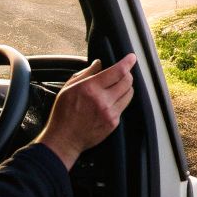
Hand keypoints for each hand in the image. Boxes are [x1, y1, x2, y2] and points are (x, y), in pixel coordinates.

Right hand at [37, 54, 136, 170]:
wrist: (64, 139)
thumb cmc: (64, 112)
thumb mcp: (69, 88)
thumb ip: (86, 73)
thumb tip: (98, 63)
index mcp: (90, 88)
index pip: (117, 71)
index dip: (127, 62)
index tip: (132, 57)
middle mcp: (102, 100)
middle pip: (127, 81)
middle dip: (127, 74)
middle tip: (122, 72)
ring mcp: (110, 112)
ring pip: (129, 93)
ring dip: (126, 87)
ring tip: (118, 86)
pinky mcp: (113, 122)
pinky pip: (124, 106)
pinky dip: (121, 100)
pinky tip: (112, 100)